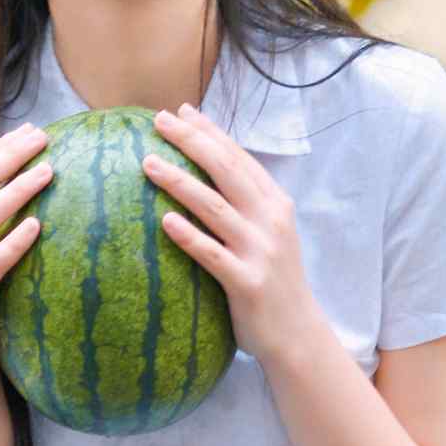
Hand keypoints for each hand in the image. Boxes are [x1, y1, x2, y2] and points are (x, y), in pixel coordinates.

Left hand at [142, 104, 318, 369]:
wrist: (298, 334)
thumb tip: (205, 175)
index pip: (239, 158)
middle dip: (192, 142)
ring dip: (180, 182)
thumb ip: (245, 205)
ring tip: (148, 163)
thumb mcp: (268, 234)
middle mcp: (271, 221)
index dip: (210, 132)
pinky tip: (165, 220)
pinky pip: (212, 255)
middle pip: (226, 171)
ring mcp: (260, 251)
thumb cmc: (272, 280)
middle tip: (159, 121)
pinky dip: (189, 235)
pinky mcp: (248, 283)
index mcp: (275, 204)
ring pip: (215, 207)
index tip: (181, 111)